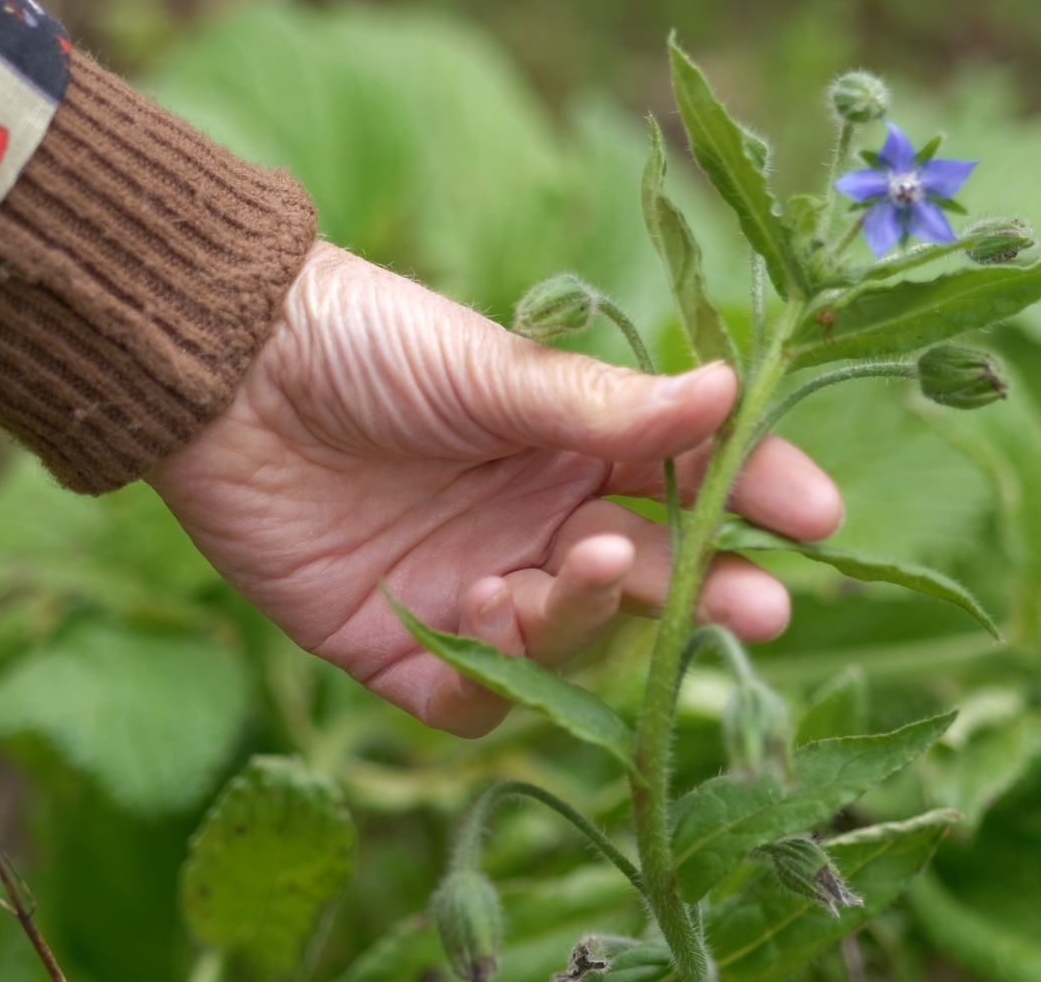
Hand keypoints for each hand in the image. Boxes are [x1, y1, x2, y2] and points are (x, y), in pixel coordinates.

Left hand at [146, 243, 842, 735]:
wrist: (222, 376)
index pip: (687, 479)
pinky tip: (483, 615)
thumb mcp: (490, 367)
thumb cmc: (364, 342)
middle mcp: (536, 522)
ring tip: (553, 569)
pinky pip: (473, 698)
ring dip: (583, 615)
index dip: (755, 496)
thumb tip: (730, 389)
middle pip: (648, 575)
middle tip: (760, 608)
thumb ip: (604, 406)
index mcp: (571, 443)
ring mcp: (474, 587)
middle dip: (708, 590)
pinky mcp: (401, 644)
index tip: (818, 517)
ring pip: (571, 641)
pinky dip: (494, 675)